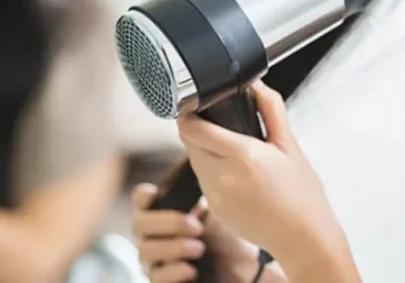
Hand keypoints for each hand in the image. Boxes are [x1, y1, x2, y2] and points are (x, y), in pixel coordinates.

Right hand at [132, 184, 272, 282]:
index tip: (158, 195)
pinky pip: (156, 277)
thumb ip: (205, 187)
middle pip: (138, 224)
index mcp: (165, 212)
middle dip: (167, 223)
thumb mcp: (221, 206)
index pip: (141, 198)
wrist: (246, 269)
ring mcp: (155, 259)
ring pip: (145, 251)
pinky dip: (174, 271)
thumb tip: (201, 153)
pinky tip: (192, 268)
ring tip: (199, 247)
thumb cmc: (230, 235)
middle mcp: (154, 235)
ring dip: (174, 247)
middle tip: (196, 226)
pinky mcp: (163, 280)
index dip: (145, 196)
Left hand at [177, 81, 359, 281]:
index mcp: (243, 155)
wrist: (303, 237)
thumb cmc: (302, 193)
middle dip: (199, 132)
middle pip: (190, 144)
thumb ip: (271, 111)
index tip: (195, 107)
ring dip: (205, 153)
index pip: (194, 129)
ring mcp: (216, 197)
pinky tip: (238, 178)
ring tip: (234, 154)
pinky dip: (214, 174)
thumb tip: (256, 84)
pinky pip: (204, 184)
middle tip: (220, 128)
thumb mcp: (291, 146)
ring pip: (196, 164)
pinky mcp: (215, 211)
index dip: (189, 114)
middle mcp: (223, 176)